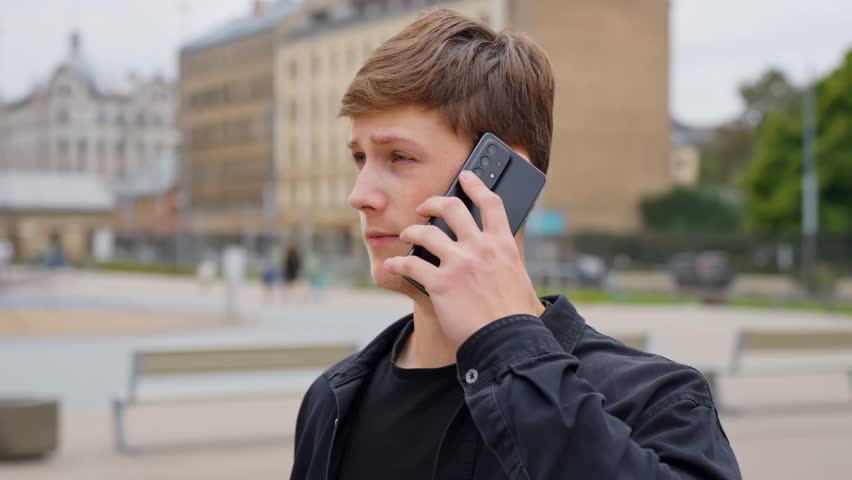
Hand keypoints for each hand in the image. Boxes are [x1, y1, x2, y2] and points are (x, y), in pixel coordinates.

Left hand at [384, 170, 541, 348]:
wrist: (507, 340)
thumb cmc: (515, 316)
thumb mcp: (518, 278)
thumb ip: (504, 261)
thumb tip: (494, 254)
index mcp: (502, 245)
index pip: (491, 204)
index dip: (476, 185)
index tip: (465, 177)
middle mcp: (480, 248)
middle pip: (452, 208)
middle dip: (432, 203)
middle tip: (423, 207)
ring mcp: (459, 264)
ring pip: (426, 233)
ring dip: (411, 232)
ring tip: (406, 236)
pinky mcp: (440, 283)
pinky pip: (411, 265)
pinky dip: (397, 264)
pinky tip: (391, 266)